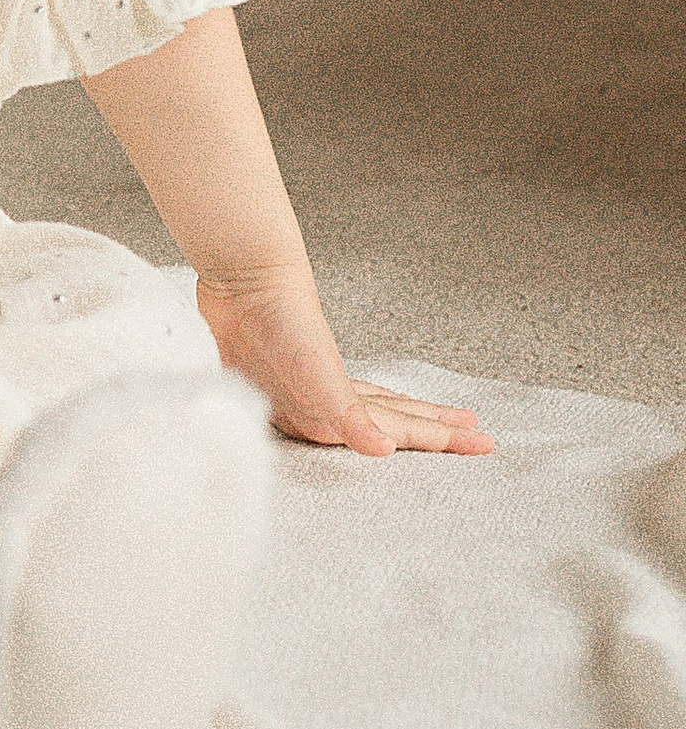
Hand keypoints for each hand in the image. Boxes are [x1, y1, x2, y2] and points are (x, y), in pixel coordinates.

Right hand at [196, 267, 491, 457]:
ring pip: (380, 408)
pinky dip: (380, 399)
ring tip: (448, 421)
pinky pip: (357, 392)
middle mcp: (323, 410)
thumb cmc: (273, 327)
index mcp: (328, 418)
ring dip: (414, 416)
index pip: (399, 432)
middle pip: (395, 425)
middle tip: (480, 438)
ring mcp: (315, 389)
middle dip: (437, 433)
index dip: (441, 440)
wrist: (245, 279)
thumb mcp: (313, 372)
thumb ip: (346, 414)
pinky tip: (383, 397)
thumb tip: (382, 449)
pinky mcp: (308, 366)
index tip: (483, 444)